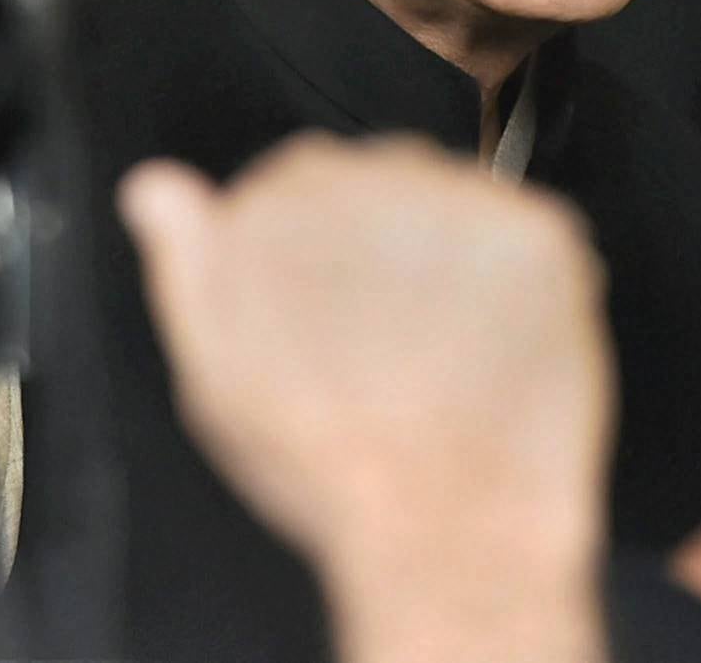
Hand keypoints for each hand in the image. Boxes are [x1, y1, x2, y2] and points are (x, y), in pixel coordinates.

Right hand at [119, 133, 613, 662]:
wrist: (443, 527)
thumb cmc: (326, 465)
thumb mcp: (215, 367)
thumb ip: (188, 260)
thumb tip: (158, 188)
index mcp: (287, 195)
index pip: (305, 182)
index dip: (320, 256)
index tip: (331, 311)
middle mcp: (378, 173)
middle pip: (387, 186)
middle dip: (388, 252)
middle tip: (389, 347)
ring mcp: (469, 198)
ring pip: (459, 209)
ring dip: (454, 263)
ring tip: (444, 357)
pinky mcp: (542, 231)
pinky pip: (532, 238)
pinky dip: (519, 287)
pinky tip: (495, 347)